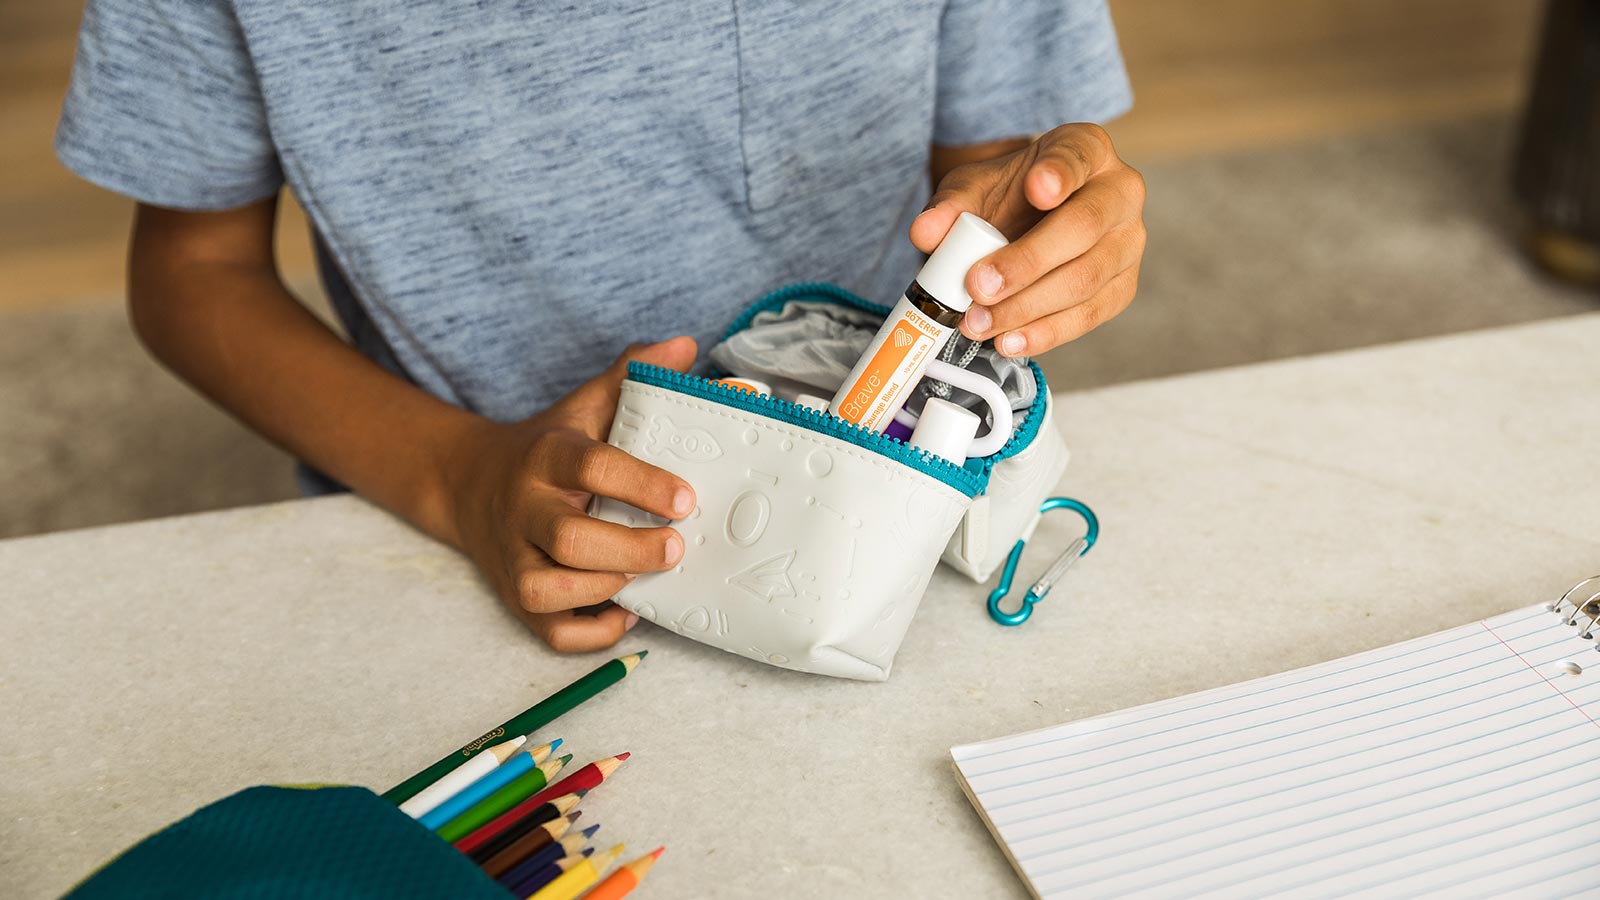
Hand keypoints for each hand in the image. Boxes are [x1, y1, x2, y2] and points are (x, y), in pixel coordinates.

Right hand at [443, 337, 698, 651]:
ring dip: (604, 590)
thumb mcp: (584, 404)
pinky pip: (549, 633)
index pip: (592, 465)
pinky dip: (591, 634)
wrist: (469, 483)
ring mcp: (514, 557)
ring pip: (548, 589)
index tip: (686, 498)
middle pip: (570, 537)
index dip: (642, 483)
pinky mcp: (514, 598)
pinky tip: (626, 614)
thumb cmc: (549, 446)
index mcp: (547, 456)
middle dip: (630, 548)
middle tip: (678, 547)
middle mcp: (524, 508)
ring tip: (644, 578)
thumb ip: (632, 374)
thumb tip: (685, 346)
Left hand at [911, 123, 1145, 356]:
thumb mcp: (974, 189)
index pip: (1079, 155)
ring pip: (1085, 279)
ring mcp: (1128, 243)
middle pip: (1084, 227)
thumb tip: (924, 233)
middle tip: (978, 285)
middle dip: (1027, 262)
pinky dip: (1045, 333)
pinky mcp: (1122, 288)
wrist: (1029, 223)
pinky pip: (1088, 315)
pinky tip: (1009, 341)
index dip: (1060, 173)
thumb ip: (949, 206)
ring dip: (1027, 308)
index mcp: (1088, 149)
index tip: (1036, 189)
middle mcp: (1120, 193)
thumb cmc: (1009, 197)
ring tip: (979, 323)